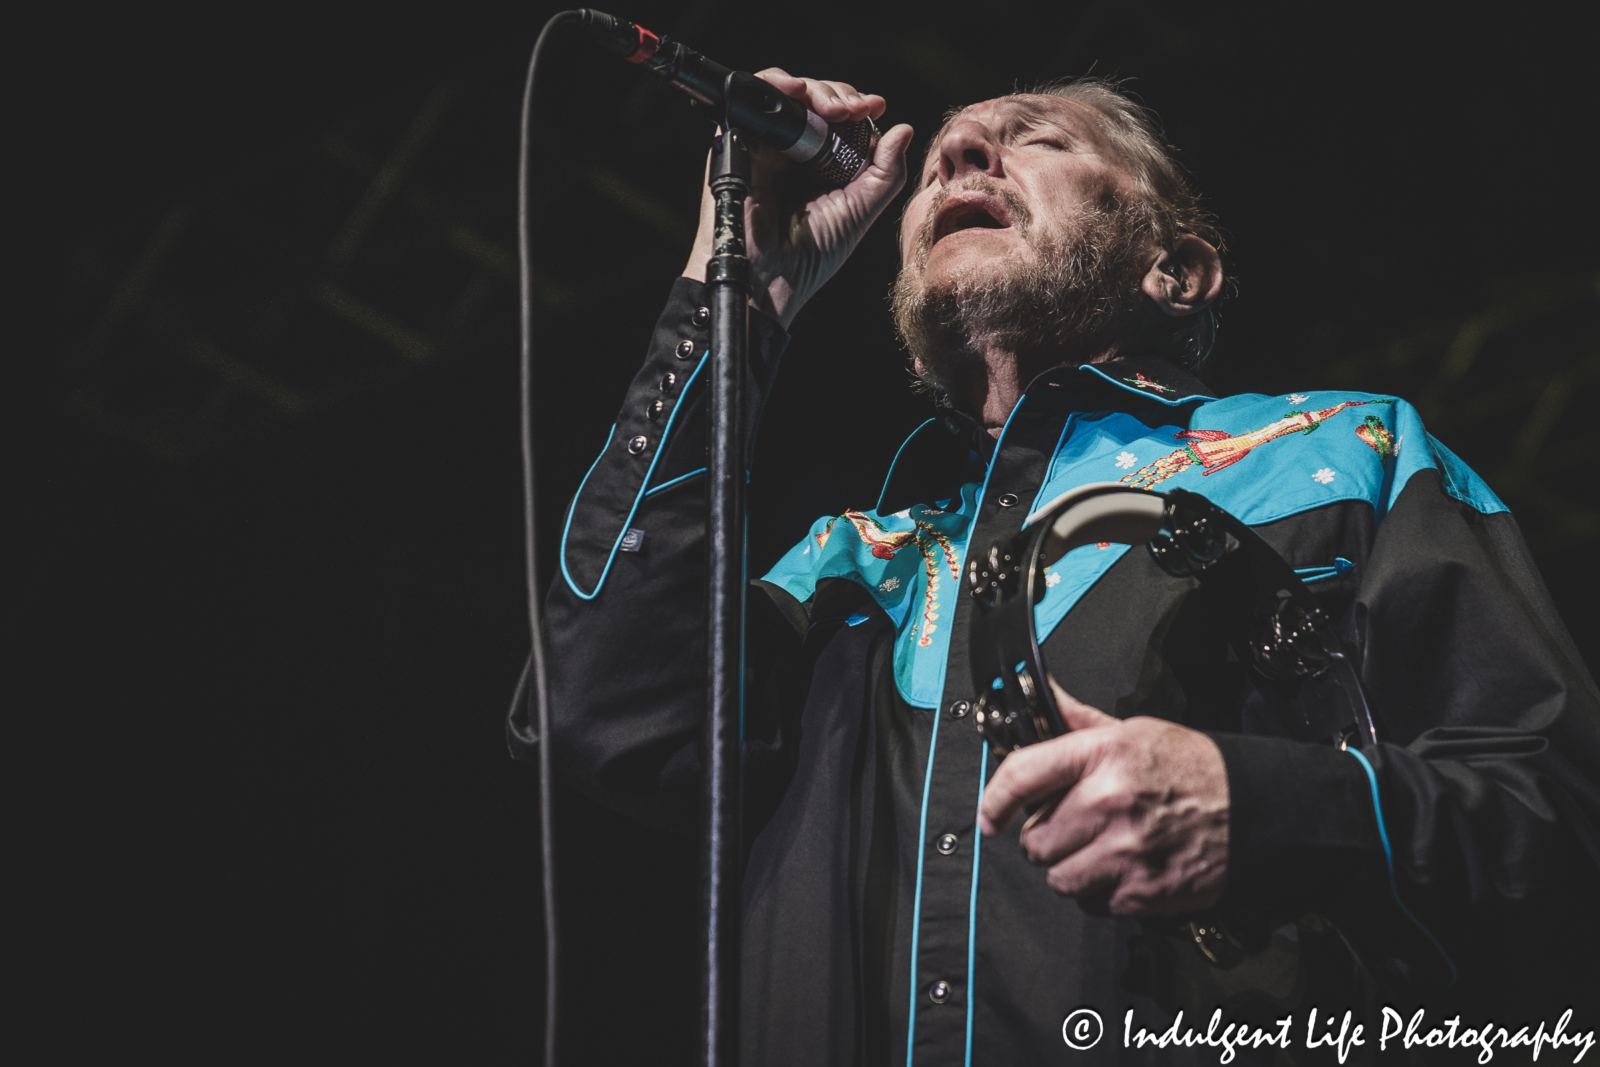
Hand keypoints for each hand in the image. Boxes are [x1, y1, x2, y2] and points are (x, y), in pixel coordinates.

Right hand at [681, 68, 914, 328]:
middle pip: (817, 98)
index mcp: (824, 163)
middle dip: (839, 95)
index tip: (874, 106)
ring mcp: (767, 143)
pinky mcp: (739, 140)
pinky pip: (754, 97)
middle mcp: (794, 149)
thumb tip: (904, 128)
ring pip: (789, 92)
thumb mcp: (861, 209)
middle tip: (853, 110)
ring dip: (814, 89)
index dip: (857, 104)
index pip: (840, 115)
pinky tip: (796, 92)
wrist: (771, 276)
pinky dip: (774, 83)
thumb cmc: (813, 253)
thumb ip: (887, 172)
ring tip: (832, 108)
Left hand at [978, 679, 1229, 916]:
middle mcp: (1110, 802)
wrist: (1254, 809)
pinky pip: (1092, 902)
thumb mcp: (1133, 731)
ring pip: (1058, 877)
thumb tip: (1036, 692)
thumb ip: (1077, 722)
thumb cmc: (1191, 767)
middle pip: (1035, 840)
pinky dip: (1101, 892)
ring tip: (1099, 850)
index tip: (991, 816)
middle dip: (1046, 838)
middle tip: (1074, 828)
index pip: (1022, 775)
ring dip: (1070, 869)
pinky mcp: (1143, 891)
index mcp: (1103, 755)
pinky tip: (1123, 868)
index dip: (995, 800)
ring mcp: (1126, 851)